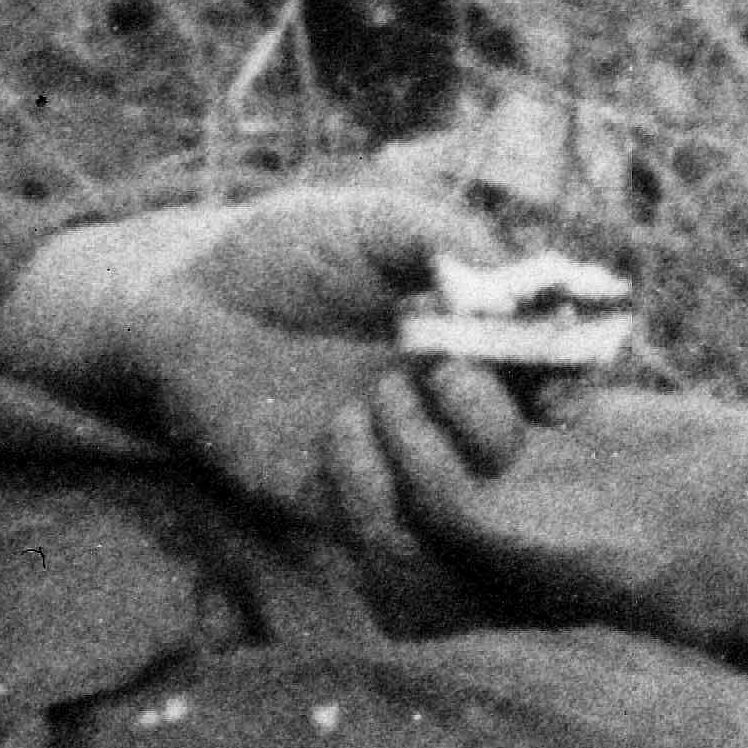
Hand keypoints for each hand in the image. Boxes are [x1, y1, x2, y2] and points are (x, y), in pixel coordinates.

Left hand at [0, 194, 532, 571]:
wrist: (178, 307)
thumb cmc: (276, 253)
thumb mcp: (371, 221)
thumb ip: (450, 238)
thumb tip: (517, 293)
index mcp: (461, 335)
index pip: (547, 368)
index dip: (568, 373)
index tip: (555, 368)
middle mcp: (434, 401)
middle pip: (514, 439)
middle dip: (493, 409)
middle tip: (440, 367)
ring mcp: (386, 453)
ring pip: (461, 490)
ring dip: (437, 445)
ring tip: (378, 392)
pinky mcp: (332, 496)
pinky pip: (384, 526)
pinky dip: (375, 482)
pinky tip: (337, 431)